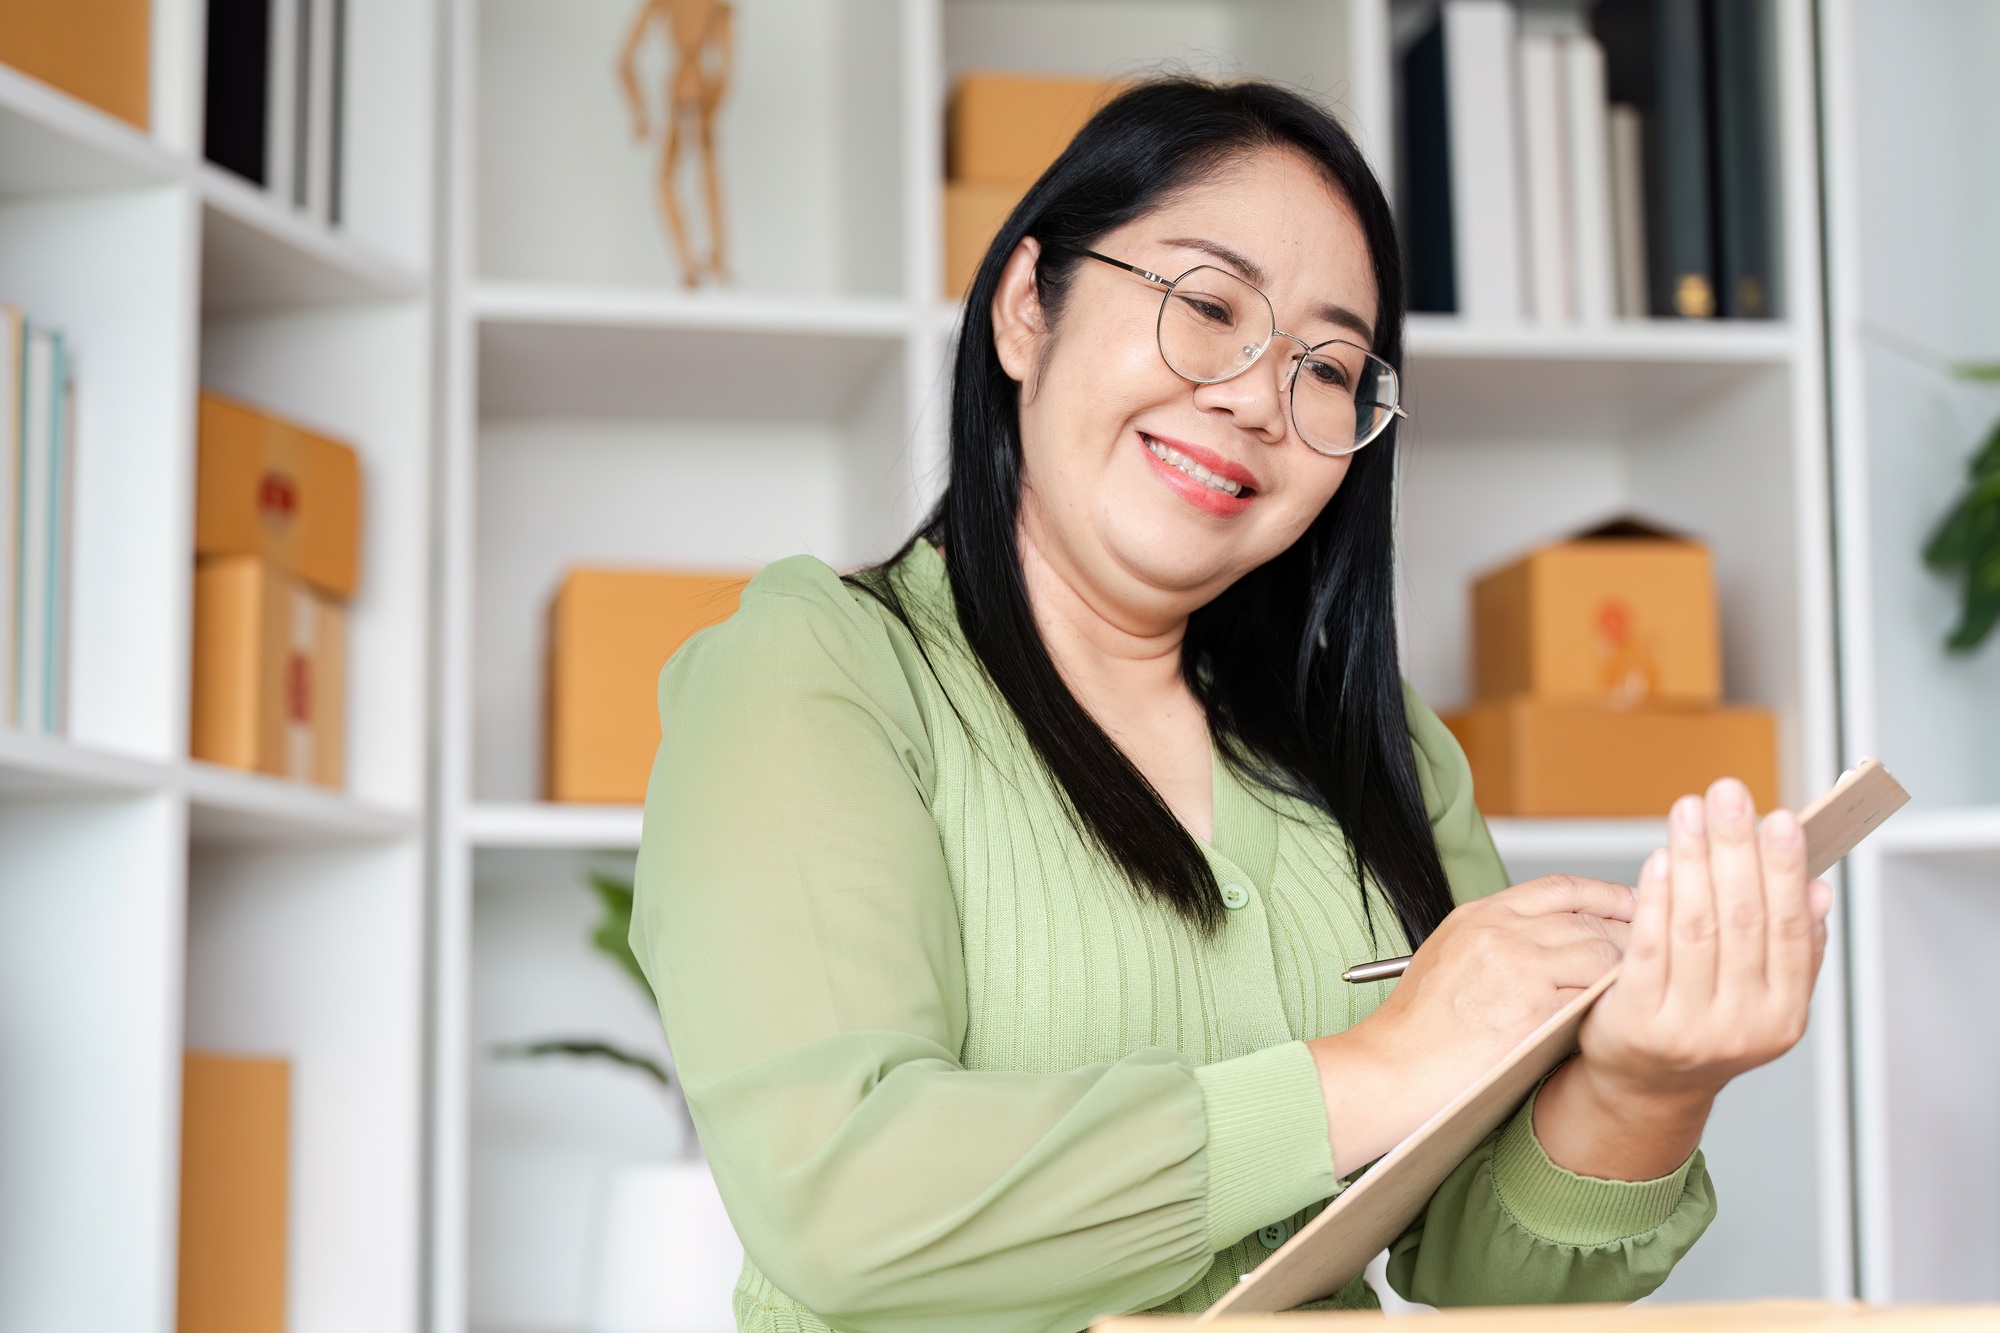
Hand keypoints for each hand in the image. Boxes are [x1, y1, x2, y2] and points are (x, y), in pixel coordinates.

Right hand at [1310, 876, 1631, 1174]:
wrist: (1392, 1068)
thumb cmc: (1416, 1028)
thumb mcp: (1449, 958)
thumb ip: (1498, 940)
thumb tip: (1556, 942)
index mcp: (1478, 915)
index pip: (1558, 888)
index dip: (1603, 895)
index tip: (1631, 905)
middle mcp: (1500, 931)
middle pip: (1588, 919)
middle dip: (1624, 936)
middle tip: (1646, 957)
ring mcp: (1518, 966)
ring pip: (1600, 954)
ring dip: (1620, 975)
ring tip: (1629, 994)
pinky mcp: (1533, 1008)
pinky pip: (1594, 996)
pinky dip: (1609, 1005)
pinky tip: (1614, 1018)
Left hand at [1535, 777, 1834, 1179]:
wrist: (1645, 1086)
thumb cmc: (1703, 1026)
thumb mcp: (1761, 998)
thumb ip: (1792, 949)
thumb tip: (1818, 891)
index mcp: (1783, 1016)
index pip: (1790, 931)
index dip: (1784, 871)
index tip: (1780, 818)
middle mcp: (1742, 1026)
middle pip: (1742, 920)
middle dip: (1736, 848)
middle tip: (1728, 793)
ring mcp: (1690, 1028)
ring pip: (1696, 926)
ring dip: (1693, 859)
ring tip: (1690, 811)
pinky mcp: (1638, 1022)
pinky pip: (1650, 946)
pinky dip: (1656, 897)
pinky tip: (1660, 858)